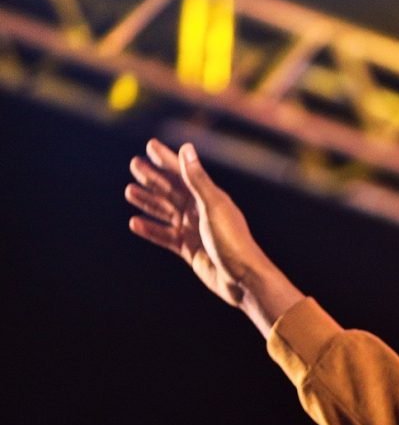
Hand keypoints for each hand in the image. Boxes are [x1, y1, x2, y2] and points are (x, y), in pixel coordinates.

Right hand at [125, 139, 301, 335]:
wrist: (242, 279)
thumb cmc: (232, 241)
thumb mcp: (213, 207)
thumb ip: (197, 180)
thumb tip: (186, 149)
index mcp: (210, 199)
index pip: (183, 174)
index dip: (167, 159)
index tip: (150, 145)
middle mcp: (201, 213)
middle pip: (172, 191)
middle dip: (153, 178)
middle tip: (134, 164)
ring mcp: (195, 232)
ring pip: (166, 213)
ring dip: (148, 202)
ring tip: (129, 191)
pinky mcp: (190, 250)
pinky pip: (166, 237)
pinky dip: (151, 230)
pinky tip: (135, 223)